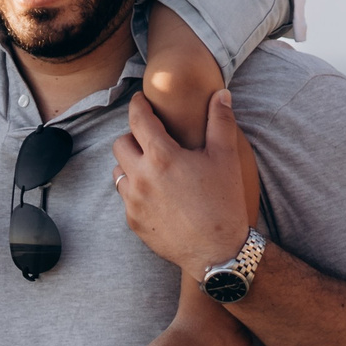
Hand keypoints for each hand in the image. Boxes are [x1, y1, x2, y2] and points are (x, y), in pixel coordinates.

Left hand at [111, 90, 253, 273]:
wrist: (218, 252)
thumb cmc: (224, 203)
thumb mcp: (226, 158)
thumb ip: (221, 122)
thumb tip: (221, 94)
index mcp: (162, 157)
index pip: (138, 120)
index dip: (137, 105)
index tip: (139, 100)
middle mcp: (140, 177)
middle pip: (120, 144)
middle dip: (133, 138)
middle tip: (151, 140)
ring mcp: (133, 201)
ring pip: (119, 172)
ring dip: (131, 165)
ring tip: (153, 168)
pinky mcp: (132, 221)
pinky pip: (125, 197)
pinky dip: (136, 191)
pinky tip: (157, 194)